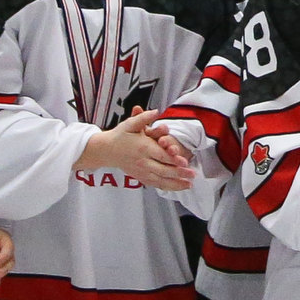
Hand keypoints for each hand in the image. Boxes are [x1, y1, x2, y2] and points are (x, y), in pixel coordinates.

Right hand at [80, 108, 196, 190]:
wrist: (106, 150)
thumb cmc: (121, 135)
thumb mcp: (130, 124)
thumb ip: (143, 118)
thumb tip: (156, 111)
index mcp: (142, 148)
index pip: (161, 156)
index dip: (173, 160)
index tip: (185, 162)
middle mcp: (142, 162)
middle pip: (163, 170)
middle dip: (179, 173)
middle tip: (193, 175)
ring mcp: (141, 171)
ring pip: (160, 180)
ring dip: (176, 183)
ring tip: (189, 185)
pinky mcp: (140, 177)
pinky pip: (155, 184)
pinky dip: (167, 187)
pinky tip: (178, 188)